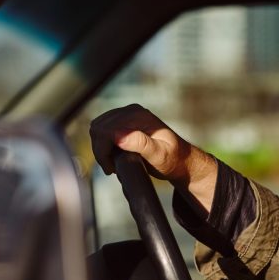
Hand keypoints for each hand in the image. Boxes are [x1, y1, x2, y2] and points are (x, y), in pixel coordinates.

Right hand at [89, 104, 217, 209]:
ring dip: (100, 148)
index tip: (111, 168)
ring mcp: (127, 114)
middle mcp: (132, 111)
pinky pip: (102, 130)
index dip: (102, 151)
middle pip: (98, 128)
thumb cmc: (173, 160)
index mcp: (139, 116)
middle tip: (112, 169)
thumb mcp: (160, 155)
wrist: (181, 160)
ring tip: (113, 164)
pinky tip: (114, 157)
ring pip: (97, 128)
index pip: (105, 129)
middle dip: (100, 150)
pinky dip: (103, 145)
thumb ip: (141, 144)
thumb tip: (118, 135)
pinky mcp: (124, 121)